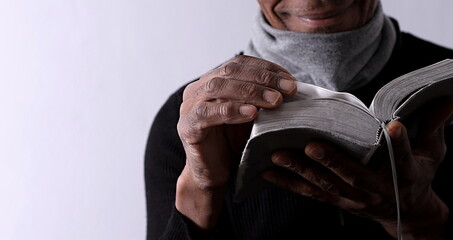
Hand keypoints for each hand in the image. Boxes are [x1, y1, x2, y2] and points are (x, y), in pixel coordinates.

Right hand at [176, 55, 296, 230]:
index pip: (239, 63)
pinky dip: (231, 110)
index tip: (290, 79)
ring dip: (251, 92)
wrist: (215, 174)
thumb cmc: (234, 143)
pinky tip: (252, 114)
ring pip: (219, 88)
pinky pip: (206, 113)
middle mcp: (198, 88)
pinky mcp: (187, 126)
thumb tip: (293, 85)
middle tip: (288, 90)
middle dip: (263, 78)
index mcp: (213, 80)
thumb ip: (264, 98)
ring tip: (275, 101)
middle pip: (230, 72)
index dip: (265, 68)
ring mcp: (189, 106)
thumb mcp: (253, 115)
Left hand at [262, 99, 452, 238]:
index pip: (403, 159)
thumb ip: (433, 126)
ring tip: (279, 154)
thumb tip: (447, 97)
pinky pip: (311, 194)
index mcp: (403, 174)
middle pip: (353, 176)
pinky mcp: (337, 202)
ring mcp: (353, 198)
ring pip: (325, 185)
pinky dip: (288, 183)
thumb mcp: (433, 154)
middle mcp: (376, 188)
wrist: (408, 214)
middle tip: (311, 145)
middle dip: (332, 161)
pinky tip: (269, 171)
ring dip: (301, 170)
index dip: (399, 145)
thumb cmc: (417, 176)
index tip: (394, 127)